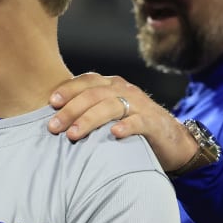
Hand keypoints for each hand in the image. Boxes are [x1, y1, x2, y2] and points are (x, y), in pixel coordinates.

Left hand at [47, 73, 196, 171]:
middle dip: (71, 110)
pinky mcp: (153, 123)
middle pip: (94, 94)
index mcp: (111, 85)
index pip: (86, 81)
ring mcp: (140, 105)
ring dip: (89, 119)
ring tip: (73, 134)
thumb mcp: (107, 114)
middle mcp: (124, 90)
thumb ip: (86, 110)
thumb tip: (52, 118)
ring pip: (111, 106)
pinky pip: (138, 121)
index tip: (50, 103)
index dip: (67, 90)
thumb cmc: (130, 126)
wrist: (171, 141)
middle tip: (54, 127)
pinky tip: (113, 133)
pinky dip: (126, 126)